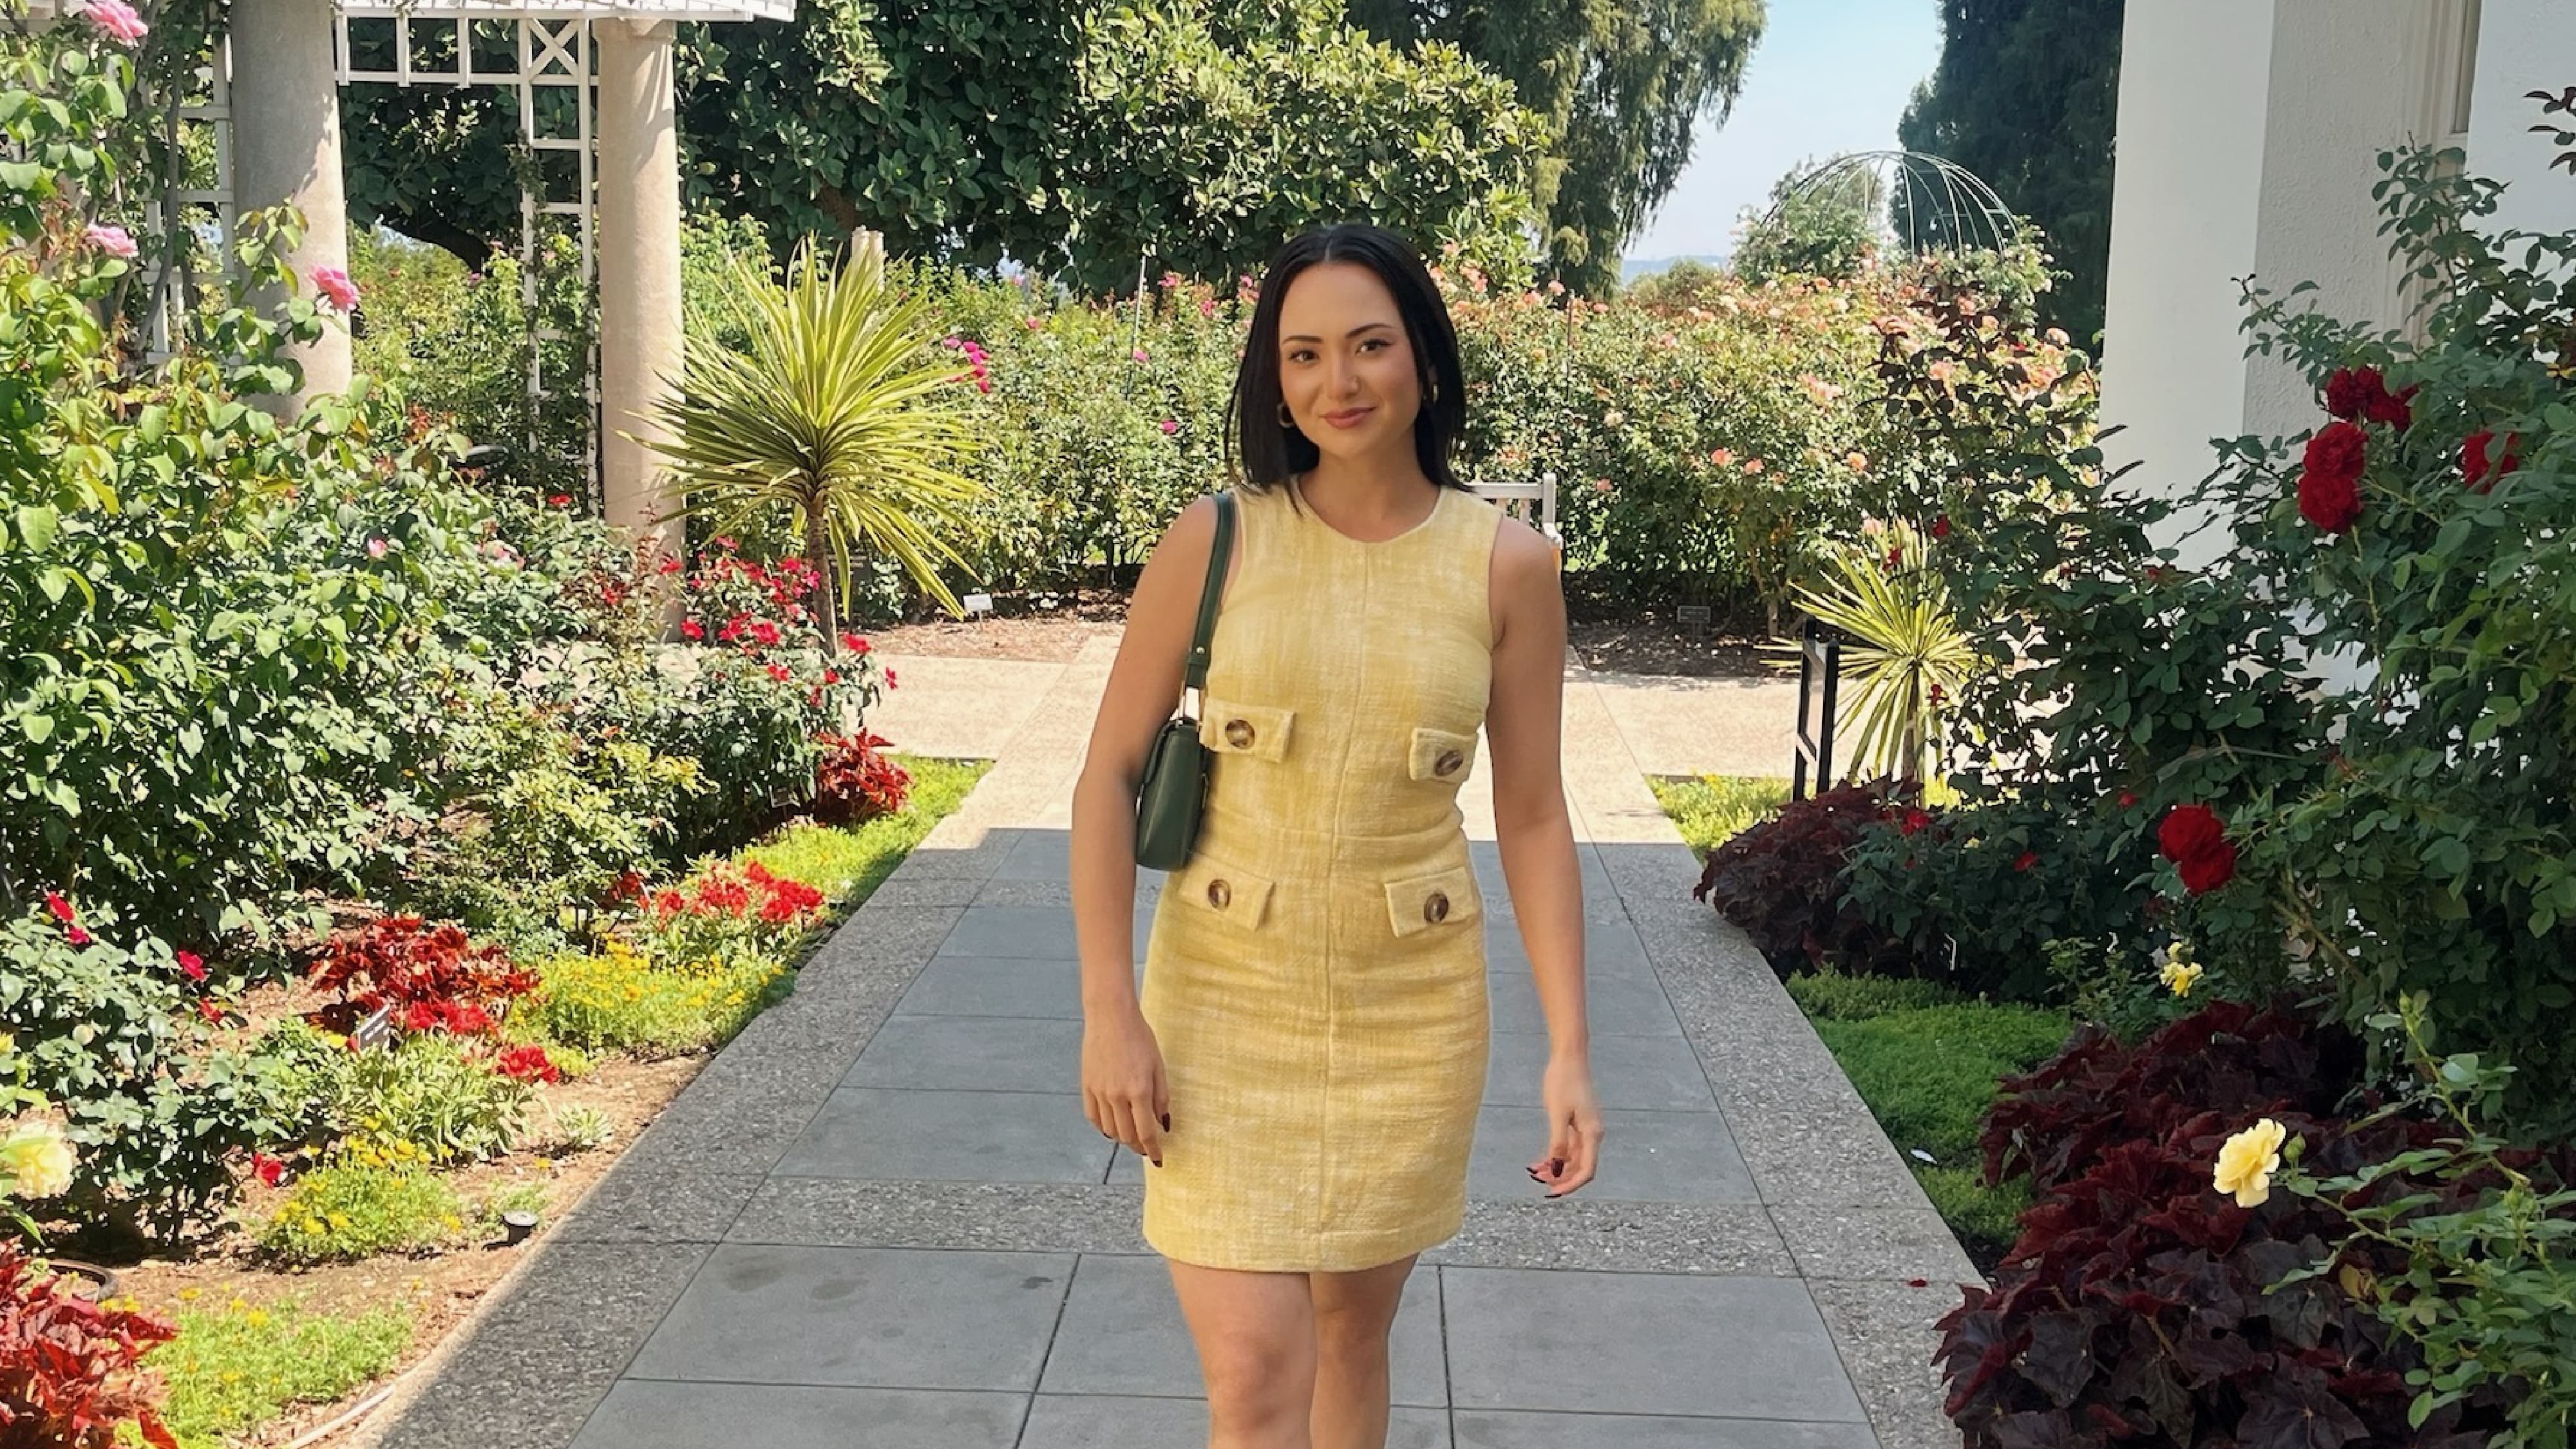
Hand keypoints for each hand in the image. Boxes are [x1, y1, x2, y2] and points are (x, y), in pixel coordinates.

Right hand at [1082, 1007, 1168, 1166]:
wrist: (1110, 1017)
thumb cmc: (1140, 1038)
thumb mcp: (1158, 1066)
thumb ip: (1161, 1097)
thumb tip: (1163, 1124)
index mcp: (1139, 1091)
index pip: (1146, 1132)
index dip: (1153, 1149)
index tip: (1158, 1159)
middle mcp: (1117, 1096)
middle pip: (1127, 1135)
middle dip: (1139, 1146)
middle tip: (1147, 1148)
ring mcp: (1099, 1092)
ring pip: (1110, 1130)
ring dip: (1122, 1138)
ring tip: (1132, 1136)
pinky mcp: (1087, 1086)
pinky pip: (1094, 1117)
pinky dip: (1104, 1127)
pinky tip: (1112, 1126)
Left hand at [1526, 1053, 1602, 1196]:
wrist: (1569, 1057)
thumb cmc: (1563, 1081)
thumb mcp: (1557, 1114)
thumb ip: (1558, 1144)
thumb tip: (1557, 1170)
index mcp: (1592, 1134)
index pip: (1586, 1171)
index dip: (1571, 1185)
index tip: (1552, 1191)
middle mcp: (1593, 1134)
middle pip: (1580, 1167)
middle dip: (1560, 1177)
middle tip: (1537, 1180)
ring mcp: (1586, 1129)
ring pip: (1573, 1159)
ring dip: (1556, 1168)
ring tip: (1535, 1172)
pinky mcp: (1578, 1123)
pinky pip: (1569, 1147)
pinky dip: (1556, 1156)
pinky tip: (1540, 1160)